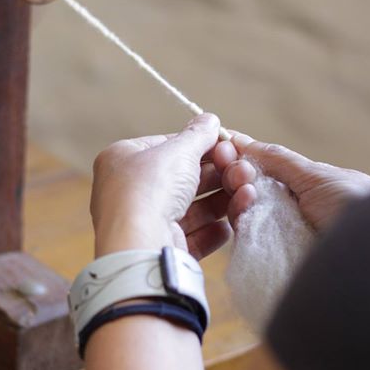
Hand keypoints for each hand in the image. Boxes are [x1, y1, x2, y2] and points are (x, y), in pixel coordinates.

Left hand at [91, 113, 231, 258]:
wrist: (139, 245)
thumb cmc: (150, 188)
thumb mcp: (178, 151)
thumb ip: (197, 135)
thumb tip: (209, 120)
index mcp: (122, 160)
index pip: (166, 147)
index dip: (199, 146)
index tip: (226, 146)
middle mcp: (129, 191)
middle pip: (183, 180)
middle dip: (217, 176)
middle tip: (242, 171)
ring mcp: (144, 222)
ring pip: (190, 210)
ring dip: (221, 202)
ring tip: (246, 195)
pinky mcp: (159, 249)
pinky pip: (190, 237)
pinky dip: (211, 232)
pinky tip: (227, 226)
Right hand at [213, 133, 369, 230]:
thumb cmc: (354, 206)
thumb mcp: (316, 175)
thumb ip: (277, 159)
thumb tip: (241, 139)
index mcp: (301, 190)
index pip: (260, 173)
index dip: (240, 158)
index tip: (222, 143)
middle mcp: (287, 214)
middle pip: (247, 193)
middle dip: (235, 172)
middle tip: (226, 160)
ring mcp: (277, 239)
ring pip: (243, 215)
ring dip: (238, 192)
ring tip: (241, 180)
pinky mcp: (269, 262)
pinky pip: (246, 239)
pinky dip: (241, 217)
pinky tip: (244, 200)